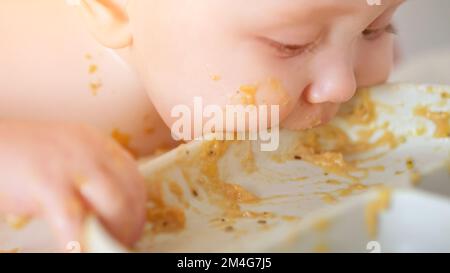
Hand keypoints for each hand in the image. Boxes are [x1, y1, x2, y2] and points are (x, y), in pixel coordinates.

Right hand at [0, 121, 146, 250]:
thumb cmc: (21, 156)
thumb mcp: (66, 156)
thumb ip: (88, 176)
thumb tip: (104, 212)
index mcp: (97, 143)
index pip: (133, 175)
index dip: (138, 204)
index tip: (135, 222)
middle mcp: (92, 150)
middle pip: (130, 190)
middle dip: (133, 221)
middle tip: (125, 241)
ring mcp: (73, 166)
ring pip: (114, 205)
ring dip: (116, 232)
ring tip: (105, 249)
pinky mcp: (49, 184)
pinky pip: (75, 221)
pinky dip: (82, 243)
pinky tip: (78, 251)